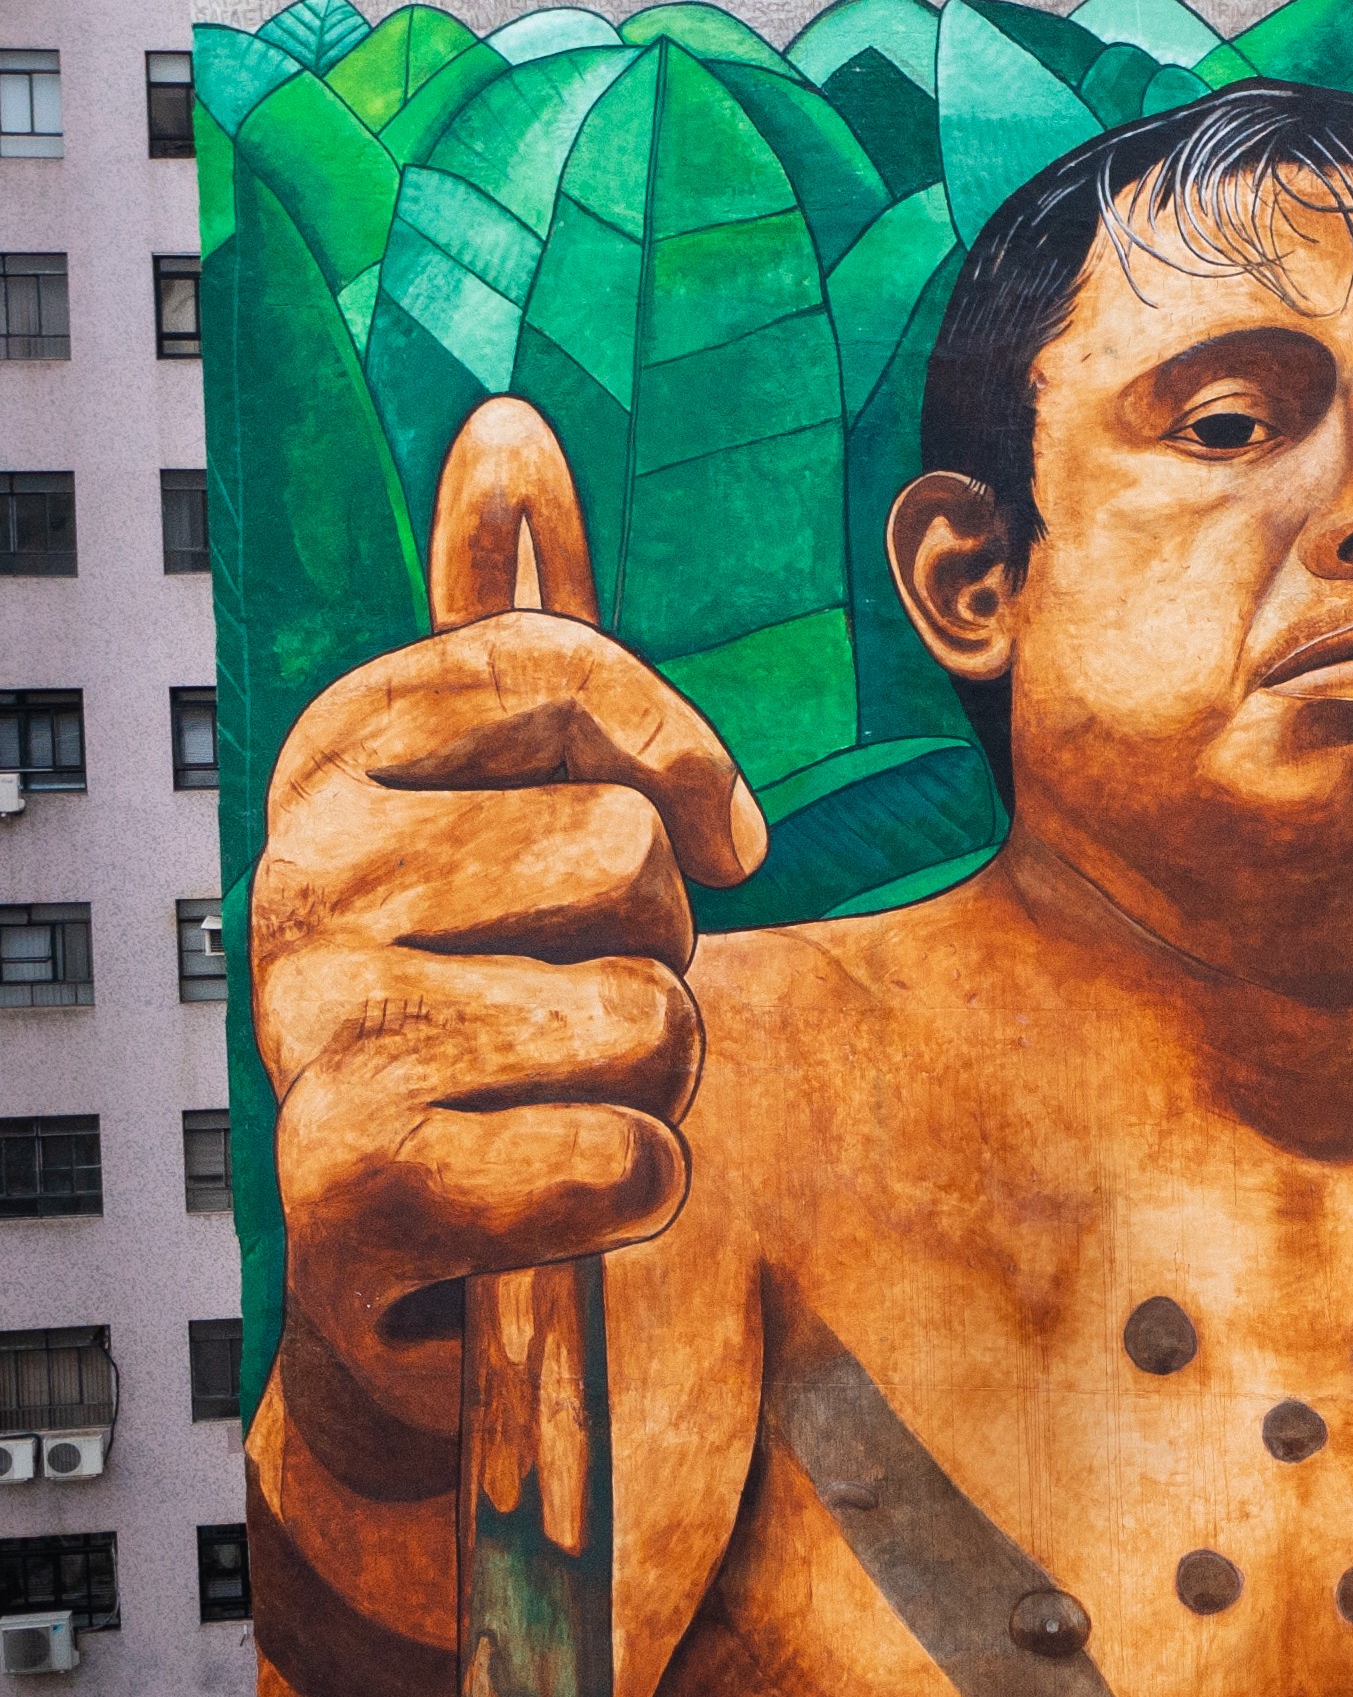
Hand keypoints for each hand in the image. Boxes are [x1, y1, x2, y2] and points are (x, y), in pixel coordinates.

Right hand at [254, 612, 765, 1416]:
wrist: (407, 1266)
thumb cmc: (499, 1009)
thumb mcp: (515, 806)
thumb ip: (520, 627)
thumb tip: (507, 429)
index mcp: (334, 763)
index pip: (546, 660)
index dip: (676, 752)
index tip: (715, 831)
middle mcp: (294, 880)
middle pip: (628, 855)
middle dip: (663, 948)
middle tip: (580, 1003)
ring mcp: (310, 1032)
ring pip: (647, 1013)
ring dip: (656, 1076)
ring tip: (560, 1096)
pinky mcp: (351, 1187)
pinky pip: (625, 1158)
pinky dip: (634, 1191)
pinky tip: (551, 1197)